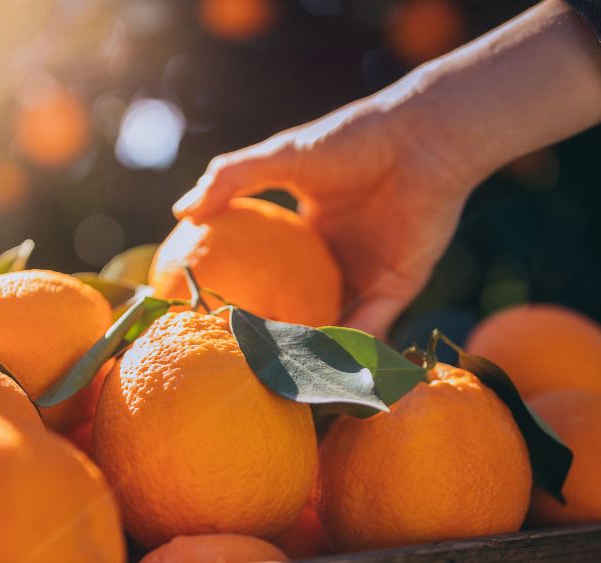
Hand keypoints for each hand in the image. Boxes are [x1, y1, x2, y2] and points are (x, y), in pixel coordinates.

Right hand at [172, 0, 600, 339]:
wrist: (420, 141)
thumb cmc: (350, 142)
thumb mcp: (281, 157)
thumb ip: (229, 179)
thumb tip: (180, 211)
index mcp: (310, 231)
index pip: (274, 274)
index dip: (249, 296)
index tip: (216, 321)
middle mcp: (338, 259)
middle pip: (303, 308)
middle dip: (279, 337)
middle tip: (242, 365)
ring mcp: (369, 276)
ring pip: (335, 327)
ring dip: (311, 355)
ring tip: (275, 382)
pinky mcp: (399, 289)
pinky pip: (370, 330)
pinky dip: (347, 353)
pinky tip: (320, 375)